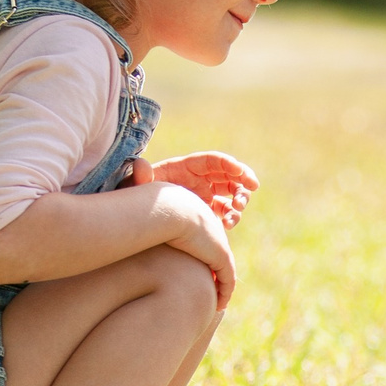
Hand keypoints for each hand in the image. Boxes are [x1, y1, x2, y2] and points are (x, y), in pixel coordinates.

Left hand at [133, 151, 257, 228]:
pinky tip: (227, 224)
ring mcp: (206, 196)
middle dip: (242, 180)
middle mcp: (200, 179)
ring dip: (240, 199)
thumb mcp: (135, 186)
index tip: (240, 170)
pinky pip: (226, 211)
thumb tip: (141, 165)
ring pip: (232, 192)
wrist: (138, 218)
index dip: (228, 163)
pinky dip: (232, 216)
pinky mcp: (208, 212)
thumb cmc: (136, 198)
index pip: (213, 160)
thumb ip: (139, 177)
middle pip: (228, 174)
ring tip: (237, 210)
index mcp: (186, 167)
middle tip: (250, 189)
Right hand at [151, 184, 238, 306]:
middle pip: (216, 254)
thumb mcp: (147, 220)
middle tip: (209, 289)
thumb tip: (130, 237)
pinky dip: (225, 293)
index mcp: (195, 216)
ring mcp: (218, 241)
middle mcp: (211, 227)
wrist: (166, 210)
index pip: (202, 240)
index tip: (193, 271)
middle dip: (214, 272)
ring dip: (222, 287)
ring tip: (216, 302)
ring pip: (225, 269)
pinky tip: (219, 306)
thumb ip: (145, 229)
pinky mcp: (221, 256)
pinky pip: (227, 279)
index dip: (200, 256)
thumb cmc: (149, 214)